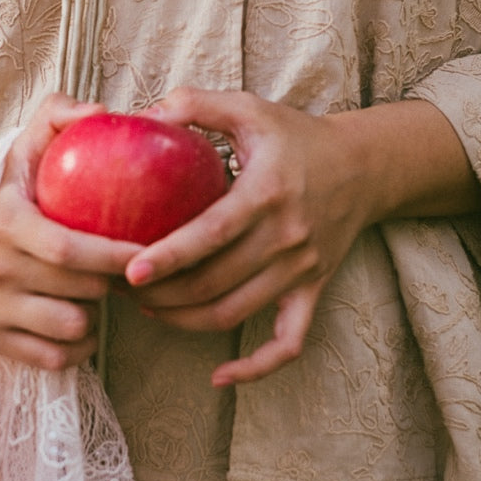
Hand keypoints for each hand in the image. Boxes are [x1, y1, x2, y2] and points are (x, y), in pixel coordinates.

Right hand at [0, 93, 142, 370]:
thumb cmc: (21, 195)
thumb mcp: (29, 149)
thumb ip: (59, 116)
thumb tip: (98, 111)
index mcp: (4, 222)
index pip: (67, 248)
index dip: (112, 254)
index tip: (147, 249)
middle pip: (79, 288)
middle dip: (111, 281)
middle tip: (128, 269)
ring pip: (72, 325)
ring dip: (97, 313)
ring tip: (96, 290)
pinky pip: (60, 357)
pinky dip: (79, 344)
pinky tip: (78, 317)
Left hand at [122, 88, 480, 387]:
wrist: (364, 166)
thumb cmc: (296, 136)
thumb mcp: (249, 108)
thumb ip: (195, 103)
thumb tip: (143, 114)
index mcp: (268, 193)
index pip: (213, 234)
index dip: (170, 257)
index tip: (129, 272)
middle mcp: (287, 237)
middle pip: (216, 283)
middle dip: (162, 294)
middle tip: (116, 287)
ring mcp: (302, 270)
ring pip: (236, 314)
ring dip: (185, 321)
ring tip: (147, 308)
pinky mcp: (313, 291)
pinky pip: (288, 343)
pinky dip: (256, 368)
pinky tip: (218, 377)